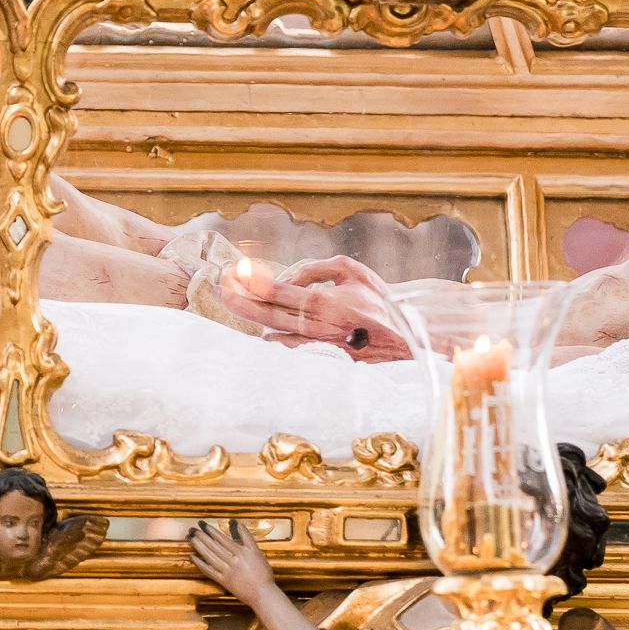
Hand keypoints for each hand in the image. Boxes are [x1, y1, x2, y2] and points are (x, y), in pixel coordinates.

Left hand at [189, 520, 279, 606]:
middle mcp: (233, 561)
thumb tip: (239, 524)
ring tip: (192, 540)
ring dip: (200, 548)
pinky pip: (209, 571)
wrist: (262, 593)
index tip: (205, 527)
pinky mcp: (223, 581)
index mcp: (242, 553)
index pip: (223, 540)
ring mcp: (227, 571)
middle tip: (194, 530)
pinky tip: (193, 558)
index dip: (213, 533)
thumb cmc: (263, 573)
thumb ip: (247, 537)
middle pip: (215, 547)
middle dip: (203, 538)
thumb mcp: (257, 552)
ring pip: (210, 557)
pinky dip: (200, 564)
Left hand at [215, 258, 412, 360]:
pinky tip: (266, 333)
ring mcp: (317, 346)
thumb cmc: (376, 298)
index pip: (274, 292)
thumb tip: (285, 276)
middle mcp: (315, 325)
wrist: (406, 332)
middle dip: (241, 303)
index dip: (249, 285)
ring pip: (275, 337)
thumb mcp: (349, 269)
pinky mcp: (323, 361)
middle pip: (267, 316)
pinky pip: (291, 352)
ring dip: (256, 323)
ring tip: (240, 307)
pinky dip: (277, 342)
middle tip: (222, 292)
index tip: (231, 278)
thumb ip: (313, 268)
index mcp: (321, 300)